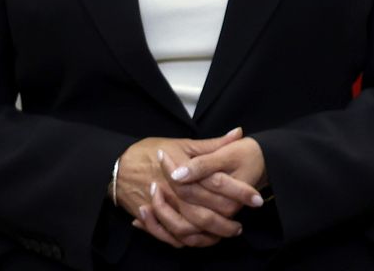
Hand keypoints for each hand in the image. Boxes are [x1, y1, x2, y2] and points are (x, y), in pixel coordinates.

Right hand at [115, 130, 259, 247]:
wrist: (117, 167)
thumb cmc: (150, 152)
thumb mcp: (182, 144)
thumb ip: (213, 144)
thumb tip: (238, 133)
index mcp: (183, 171)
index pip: (217, 184)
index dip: (238, 192)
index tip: (256, 198)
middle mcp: (172, 192)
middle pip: (204, 213)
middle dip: (226, 221)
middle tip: (242, 224)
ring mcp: (161, 207)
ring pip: (189, 229)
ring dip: (209, 235)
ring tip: (226, 232)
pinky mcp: (152, 218)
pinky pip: (171, 236)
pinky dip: (188, 241)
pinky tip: (203, 238)